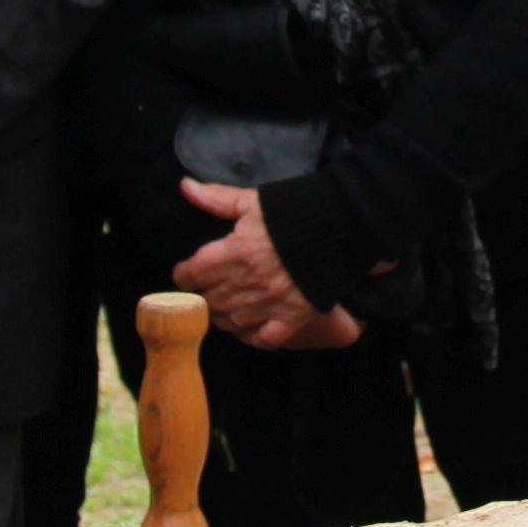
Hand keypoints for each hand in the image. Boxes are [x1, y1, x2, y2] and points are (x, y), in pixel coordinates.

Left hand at [172, 179, 360, 349]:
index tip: (188, 272)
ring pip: (229, 322)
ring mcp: (268, 305)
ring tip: (229, 303)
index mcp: (234, 253)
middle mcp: (246, 284)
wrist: (342, 229)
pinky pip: (261, 339)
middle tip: (210, 286)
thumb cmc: (294, 213)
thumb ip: (216, 198)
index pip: (191, 274)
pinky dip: (252, 335)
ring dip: (224, 314)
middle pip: (208, 300)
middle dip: (205, 293)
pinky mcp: (290, 320)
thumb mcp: (253, 201)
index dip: (185, 274)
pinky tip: (251, 325)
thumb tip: (185, 186)